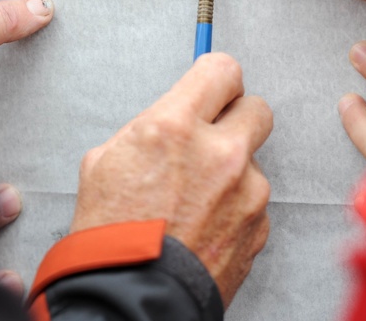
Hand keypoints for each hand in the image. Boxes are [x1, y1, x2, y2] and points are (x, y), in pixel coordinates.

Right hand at [71, 54, 272, 306]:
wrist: (130, 297)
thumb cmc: (111, 235)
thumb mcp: (106, 160)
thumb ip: (149, 128)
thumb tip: (170, 121)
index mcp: (175, 126)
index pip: (222, 69)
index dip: (215, 77)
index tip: (212, 87)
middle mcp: (219, 152)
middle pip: (256, 107)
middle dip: (235, 117)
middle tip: (212, 135)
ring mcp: (246, 191)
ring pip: (254, 159)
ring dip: (233, 170)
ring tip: (196, 196)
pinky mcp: (260, 225)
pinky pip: (255, 200)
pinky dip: (236, 207)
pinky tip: (205, 222)